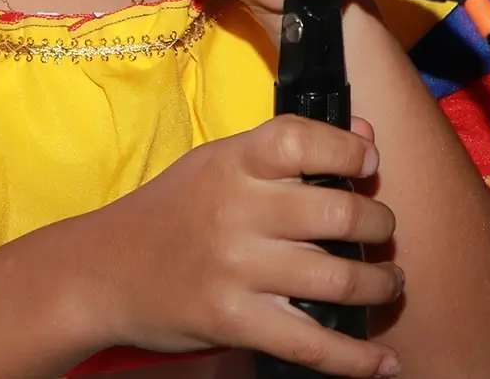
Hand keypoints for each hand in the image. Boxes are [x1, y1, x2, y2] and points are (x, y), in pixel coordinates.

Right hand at [75, 115, 402, 376]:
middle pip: (339, 213)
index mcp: (232, 163)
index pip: (303, 139)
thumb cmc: (170, 212)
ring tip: (385, 283)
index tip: (369, 162)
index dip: (351, 149)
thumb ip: (286, 149)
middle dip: (379, 224)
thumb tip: (365, 134)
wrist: (103, 272)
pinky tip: (384, 362)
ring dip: (380, 284)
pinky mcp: (234, 321)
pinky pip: (312, 344)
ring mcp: (235, 269)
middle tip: (381, 230)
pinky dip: (357, 359)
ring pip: (338, 279)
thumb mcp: (218, 164)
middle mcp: (236, 211)